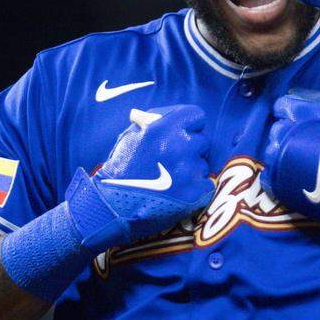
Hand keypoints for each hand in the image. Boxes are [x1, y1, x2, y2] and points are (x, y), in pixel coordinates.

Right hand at [67, 105, 214, 252]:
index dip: (191, 124)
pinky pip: (206, 185)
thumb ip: (148, 123)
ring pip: (202, 165)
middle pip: (202, 141)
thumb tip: (152, 115)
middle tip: (175, 160)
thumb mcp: (130, 136)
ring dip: (191, 170)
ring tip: (171, 180)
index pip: (196, 116)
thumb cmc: (120, 169)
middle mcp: (181, 146)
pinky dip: (196, 189)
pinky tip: (178, 192)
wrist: (113, 205)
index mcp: (165, 128)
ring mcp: (190, 170)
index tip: (185, 132)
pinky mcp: (196, 193)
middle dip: (191, 149)